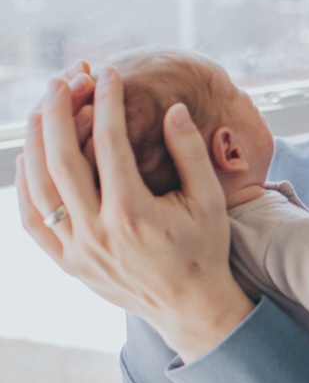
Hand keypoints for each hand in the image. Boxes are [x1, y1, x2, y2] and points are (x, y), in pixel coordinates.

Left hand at [14, 66, 251, 358]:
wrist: (192, 306)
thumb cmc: (204, 249)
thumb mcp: (209, 201)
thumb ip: (190, 153)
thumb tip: (173, 109)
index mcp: (134, 213)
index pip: (110, 142)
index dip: (108, 102)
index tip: (111, 76)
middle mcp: (98, 231)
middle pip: (62, 158)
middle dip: (59, 112)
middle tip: (64, 81)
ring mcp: (77, 249)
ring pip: (38, 187)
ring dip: (36, 143)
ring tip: (42, 111)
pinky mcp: (67, 263)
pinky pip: (33, 220)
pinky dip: (25, 187)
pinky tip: (31, 160)